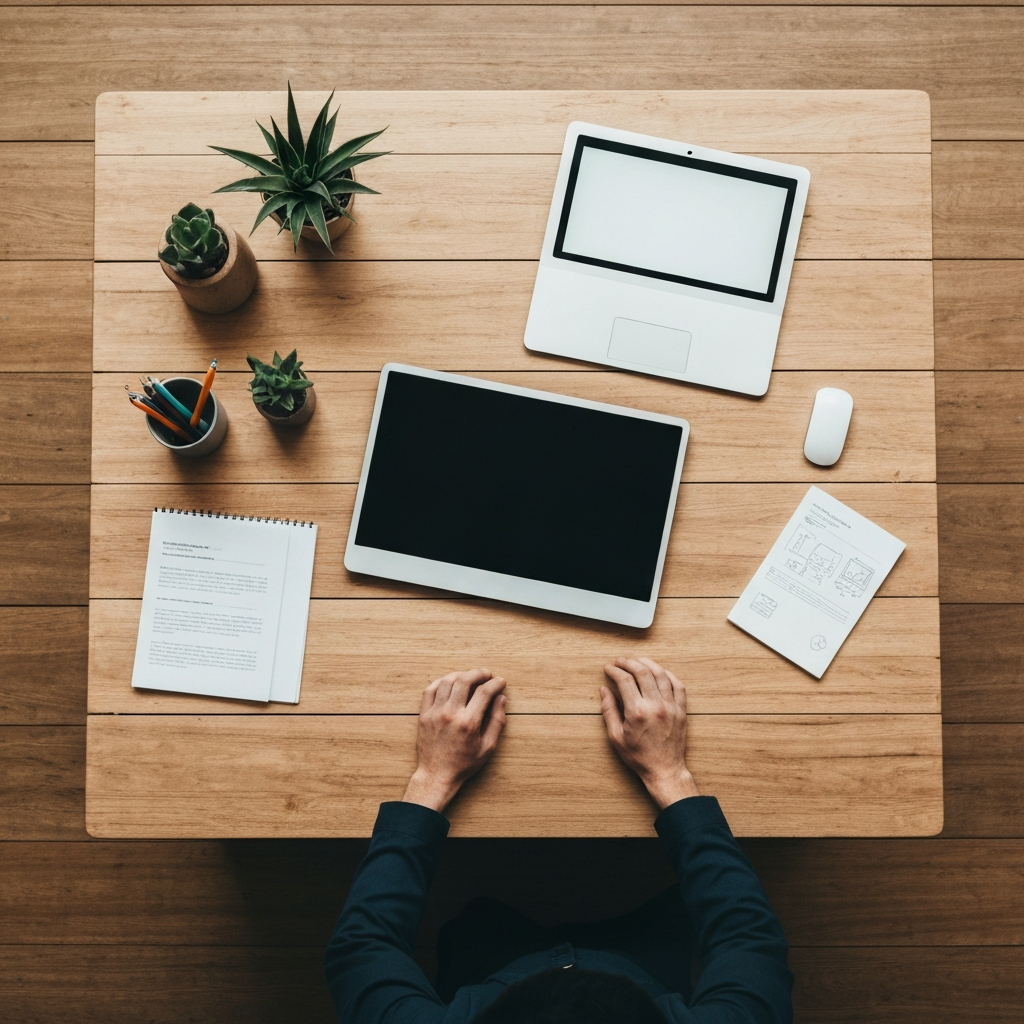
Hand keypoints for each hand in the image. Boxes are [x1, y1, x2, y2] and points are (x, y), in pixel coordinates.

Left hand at [402, 669, 506, 812]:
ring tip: (470, 677)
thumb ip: (497, 721)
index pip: (484, 692)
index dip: (495, 683)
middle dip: (479, 673)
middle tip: (487, 674)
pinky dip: (442, 681)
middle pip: (465, 680)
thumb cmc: (464, 763)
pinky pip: (430, 689)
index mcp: (468, 723)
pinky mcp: (424, 714)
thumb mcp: (488, 747)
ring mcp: (434, 713)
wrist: (437, 775)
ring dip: (461, 674)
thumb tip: (500, 698)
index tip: (500, 682)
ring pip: (447, 681)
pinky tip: (451, 682)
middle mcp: (450, 714)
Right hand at [601, 656, 699, 809]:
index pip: (625, 680)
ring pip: (661, 674)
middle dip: (629, 662)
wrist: (664, 770)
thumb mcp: (616, 737)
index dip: (615, 670)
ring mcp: (671, 707)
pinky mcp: (681, 710)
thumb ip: (609, 710)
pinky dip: (668, 675)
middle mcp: (656, 706)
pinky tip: (659, 672)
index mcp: (637, 712)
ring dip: (648, 663)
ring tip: (637, 661)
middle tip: (620, 661)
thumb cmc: (639, 756)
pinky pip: (678, 685)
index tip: (608, 668)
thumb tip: (604, 689)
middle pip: (642, 672)